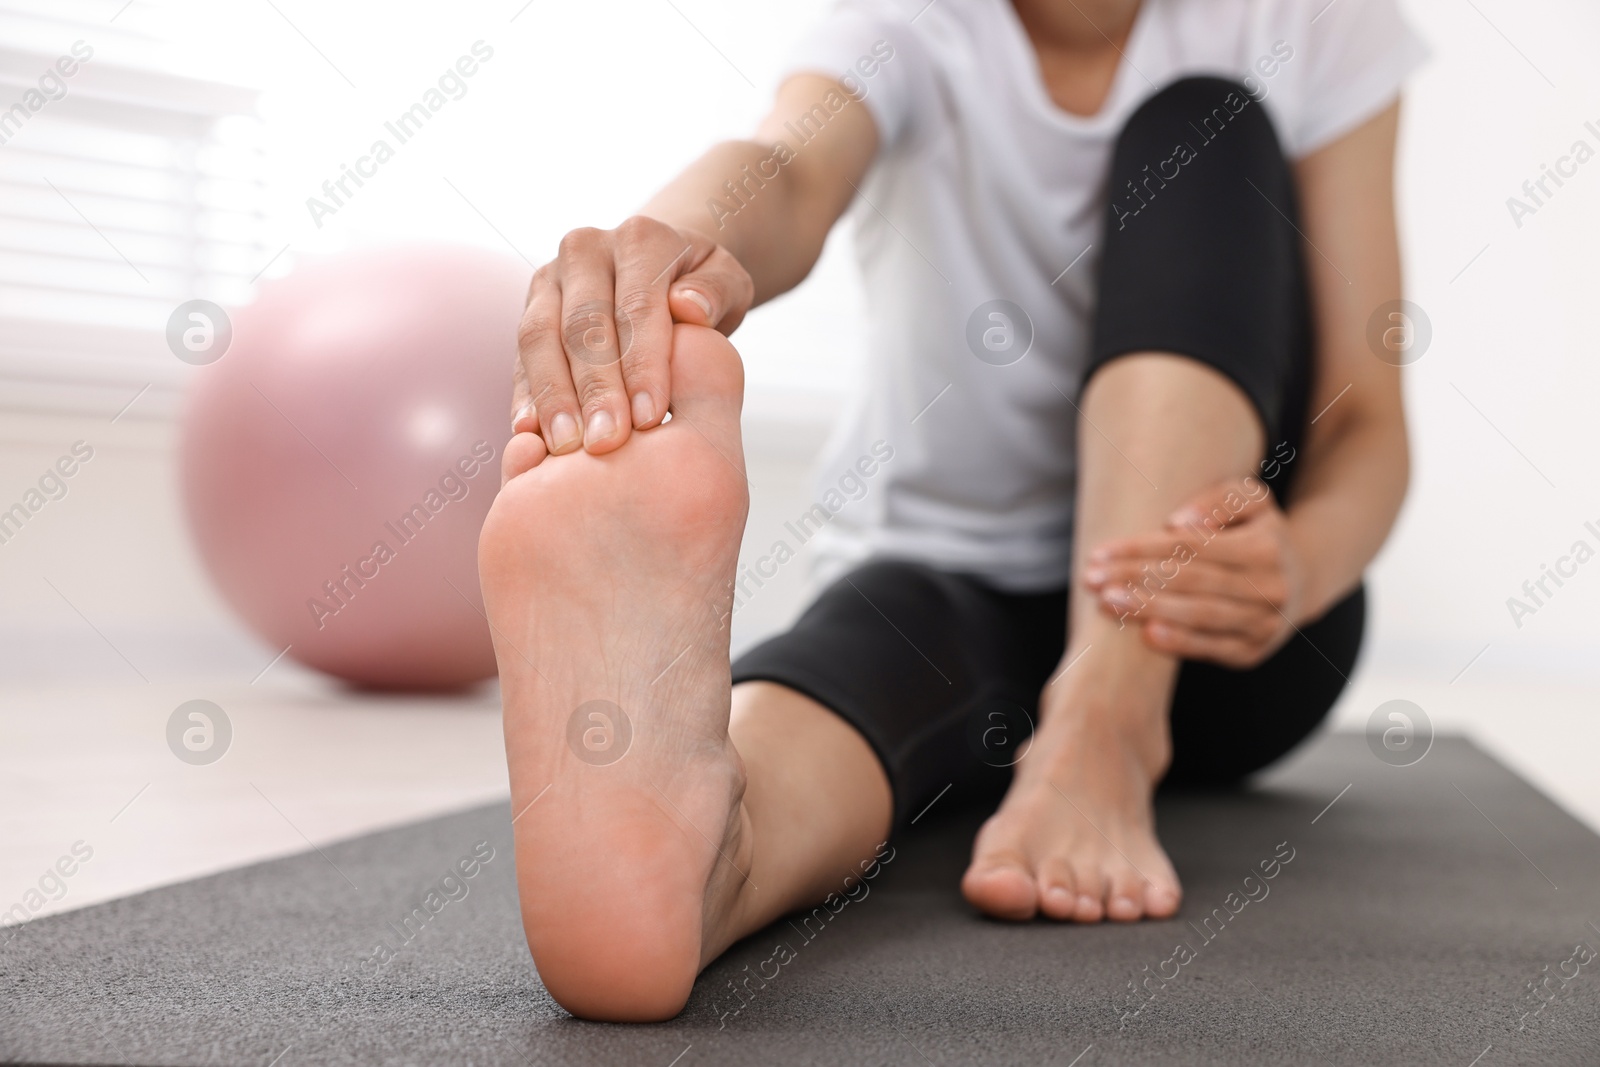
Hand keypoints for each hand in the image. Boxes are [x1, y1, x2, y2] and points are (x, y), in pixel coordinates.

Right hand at [514, 216, 753, 455]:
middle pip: (582, 324)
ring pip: (539, 338)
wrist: (666, 273)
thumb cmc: (703, 289)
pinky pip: (521, 357)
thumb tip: (689, 308)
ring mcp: (550, 279)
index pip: (636, 306)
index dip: (641, 364)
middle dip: (594, 389)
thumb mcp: (730, 283)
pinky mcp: (529, 310)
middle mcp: (586, 249)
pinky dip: (526, 398)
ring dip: (552, 397)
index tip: (649, 417)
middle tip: (605, 442)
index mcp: (640, 239)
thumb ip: (717, 292)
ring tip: (564, 448)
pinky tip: (530, 436)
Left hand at [1081, 480, 1307, 668]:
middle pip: (1191, 581)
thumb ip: (1219, 500)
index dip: (1143, 550)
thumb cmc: (1256, 532)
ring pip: (1200, 616)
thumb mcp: (1250, 500)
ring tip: (1107, 603)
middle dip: (1137, 580)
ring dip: (1149, 610)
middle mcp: (1270, 587)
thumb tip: (1179, 523)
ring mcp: (1264, 623)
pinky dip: (1181, 643)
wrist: (1298, 580)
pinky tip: (1147, 634)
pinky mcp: (1253, 651)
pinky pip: (1213, 649)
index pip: (1192, 547)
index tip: (1100, 553)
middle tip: (1092, 580)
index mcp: (1265, 546)